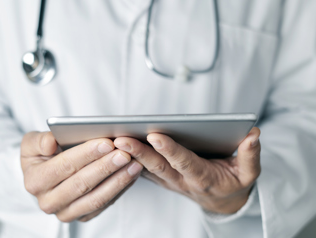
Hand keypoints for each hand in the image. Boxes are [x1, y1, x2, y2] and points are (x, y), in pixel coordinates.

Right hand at [20, 132, 142, 221]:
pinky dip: (121, 188)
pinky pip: (105, 204)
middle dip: (106, 167)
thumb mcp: (32, 143)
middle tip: (125, 153)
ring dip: (118, 181)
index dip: (87, 154)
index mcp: (35, 181)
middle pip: (82, 184)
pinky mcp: (83, 216)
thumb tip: (50, 143)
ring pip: (97, 198)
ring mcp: (67, 212)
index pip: (64, 166)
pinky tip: (132, 174)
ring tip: (134, 164)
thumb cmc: (43, 155)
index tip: (107, 143)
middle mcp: (48, 202)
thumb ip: (38, 141)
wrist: (47, 174)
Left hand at [114, 127, 260, 213]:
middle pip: (157, 165)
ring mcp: (169, 181)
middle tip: (121, 138)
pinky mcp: (162, 178)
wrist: (221, 200)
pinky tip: (116, 147)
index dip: (171, 150)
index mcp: (202, 177)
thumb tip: (253, 135)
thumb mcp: (248, 174)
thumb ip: (250, 156)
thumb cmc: (233, 183)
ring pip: (146, 168)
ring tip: (112, 139)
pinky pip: (143, 170)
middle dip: (139, 152)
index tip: (155, 135)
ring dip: (129, 155)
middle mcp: (181, 180)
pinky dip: (129, 159)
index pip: (184, 162)